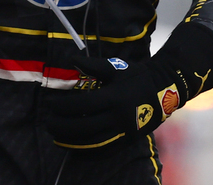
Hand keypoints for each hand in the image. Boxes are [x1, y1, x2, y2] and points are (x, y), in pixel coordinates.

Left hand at [43, 55, 182, 149]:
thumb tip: (70, 59)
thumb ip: (92, 65)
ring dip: (72, 143)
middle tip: (48, 123)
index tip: (51, 105)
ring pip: (94, 143)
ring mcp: (124, 131)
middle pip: (85, 127)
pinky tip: (75, 149)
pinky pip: (105, 151)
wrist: (164, 89)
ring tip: (56, 138)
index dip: (65, 107)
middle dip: (63, 127)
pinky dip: (88, 152)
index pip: (84, 105)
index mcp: (114, 96)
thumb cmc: (136, 75)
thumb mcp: (116, 67)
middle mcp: (118, 117)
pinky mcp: (128, 140)